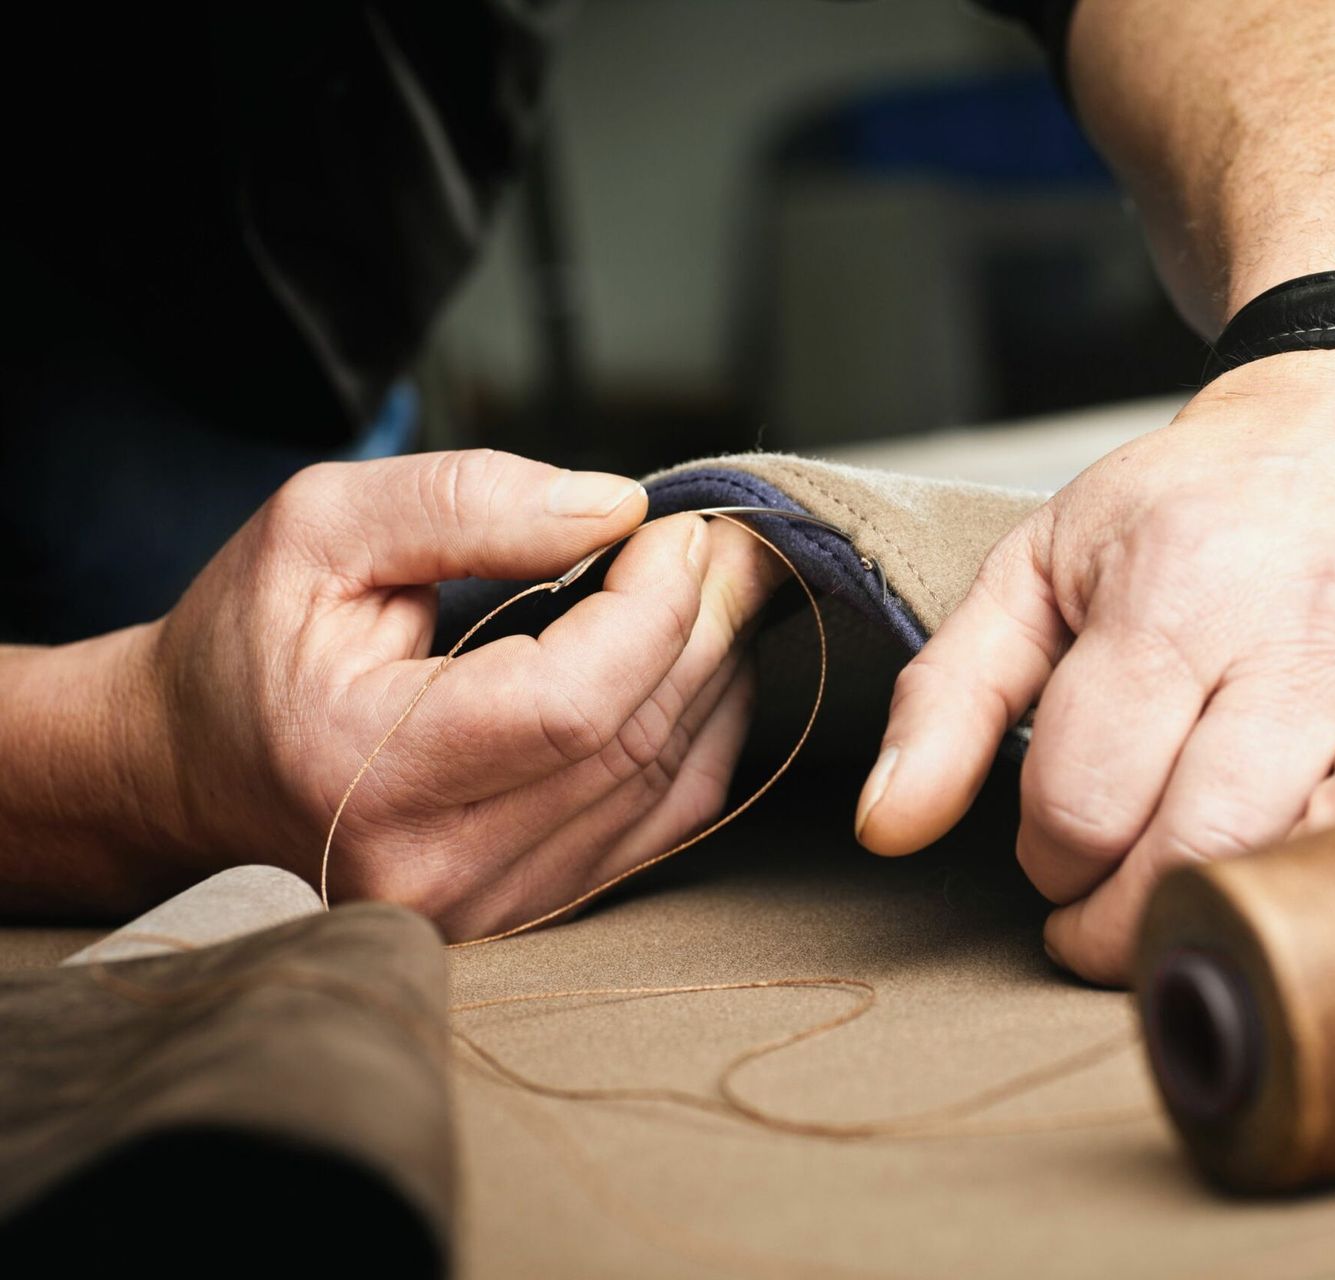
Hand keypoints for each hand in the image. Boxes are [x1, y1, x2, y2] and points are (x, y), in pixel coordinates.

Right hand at [145, 450, 778, 939]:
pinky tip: (704, 660)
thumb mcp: (320, 529)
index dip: (655, 605)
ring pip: (669, 782)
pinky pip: (664, 820)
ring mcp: (489, 905)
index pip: (573, 701)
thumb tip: (613, 508)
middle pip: (636, 740)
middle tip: (732, 541)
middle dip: (707, 623)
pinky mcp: (527, 908)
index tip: (678, 525)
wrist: (193, 772)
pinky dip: (704, 729)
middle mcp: (437, 867)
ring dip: (718, 671)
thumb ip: (465, 502)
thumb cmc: (250, 643)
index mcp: (370, 770)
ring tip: (724, 587)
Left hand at [854, 350, 1334, 984]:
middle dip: (1132, 922)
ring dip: (1261, 915)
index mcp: (1177, 587)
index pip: (1086, 799)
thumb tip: (886, 826)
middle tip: (1113, 919)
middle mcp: (1309, 627)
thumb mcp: (1049, 560)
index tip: (1058, 851)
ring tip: (1212, 905)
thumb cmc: (1207, 498)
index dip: (1049, 858)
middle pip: (1207, 844)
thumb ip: (955, 693)